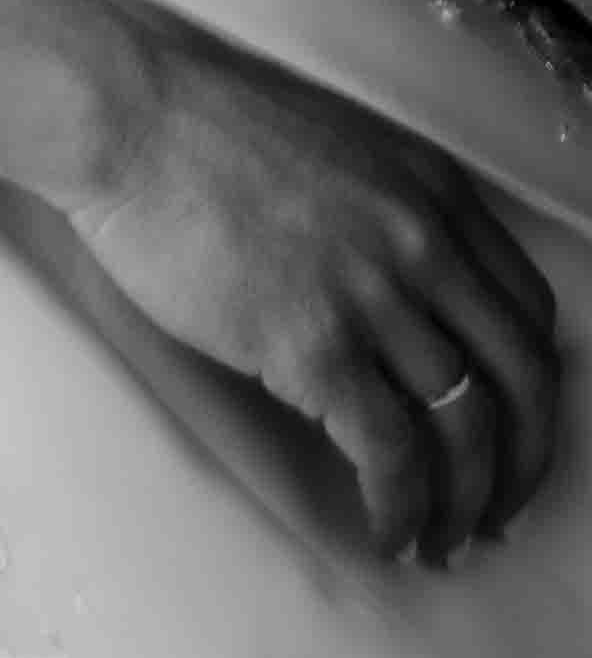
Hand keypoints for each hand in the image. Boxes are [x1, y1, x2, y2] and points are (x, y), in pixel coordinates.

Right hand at [62, 16, 564, 563]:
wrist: (126, 117)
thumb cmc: (202, 126)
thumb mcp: (336, 149)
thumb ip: (388, 212)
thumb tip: (402, 291)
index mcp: (433, 191)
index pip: (529, 313)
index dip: (531, 389)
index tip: (515, 428)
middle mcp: (423, 243)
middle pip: (522, 380)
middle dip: (523, 463)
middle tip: (501, 509)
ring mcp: (372, 296)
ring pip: (466, 429)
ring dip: (464, 503)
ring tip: (442, 540)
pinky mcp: (314, 346)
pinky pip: (391, 454)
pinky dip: (400, 508)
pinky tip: (386, 531)